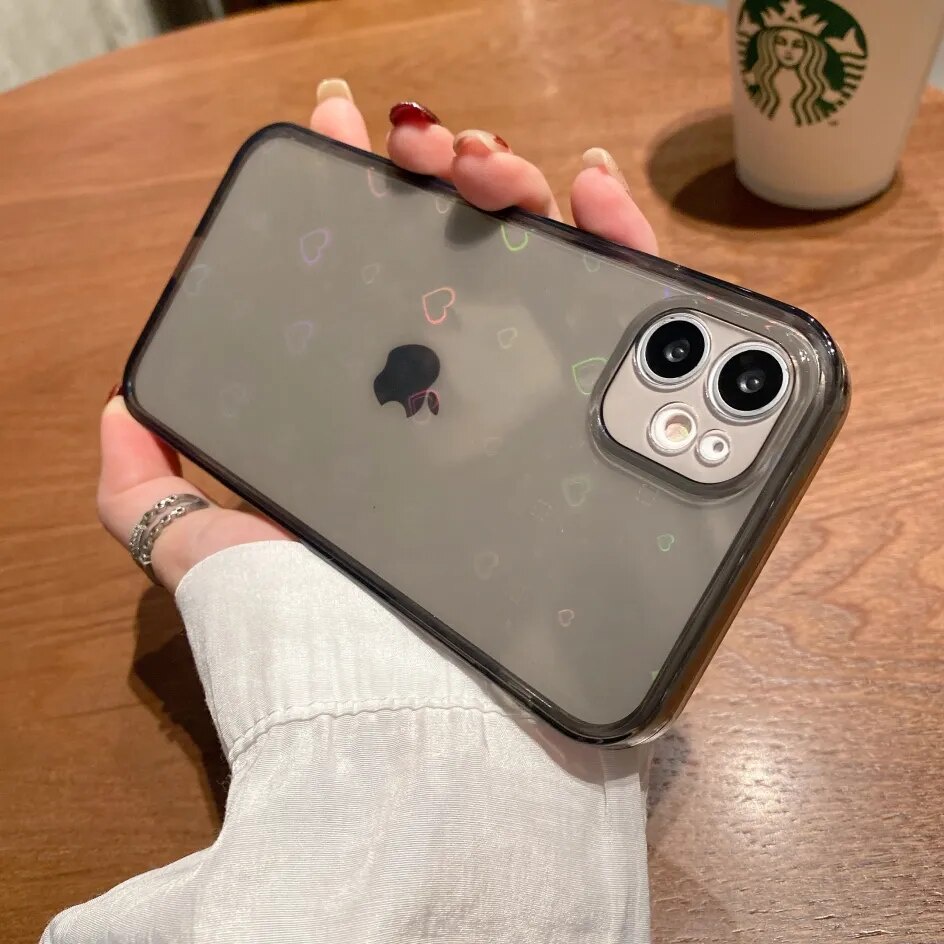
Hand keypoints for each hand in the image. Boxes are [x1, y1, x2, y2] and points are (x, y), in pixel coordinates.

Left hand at [98, 78, 657, 591]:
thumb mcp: (204, 551)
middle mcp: (458, 407)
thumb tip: (124, 409)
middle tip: (422, 151)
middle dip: (443, 178)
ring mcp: (535, 415)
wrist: (413, 718)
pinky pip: (631, 318)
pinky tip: (591, 190)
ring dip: (518, 190)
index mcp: (377, 413)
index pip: (373, 277)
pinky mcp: (604, 435)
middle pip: (464, 258)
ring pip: (545, 268)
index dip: (358, 195)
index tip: (339, 128)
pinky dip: (622, 240)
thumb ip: (145, 488)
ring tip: (490, 164)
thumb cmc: (307, 631)